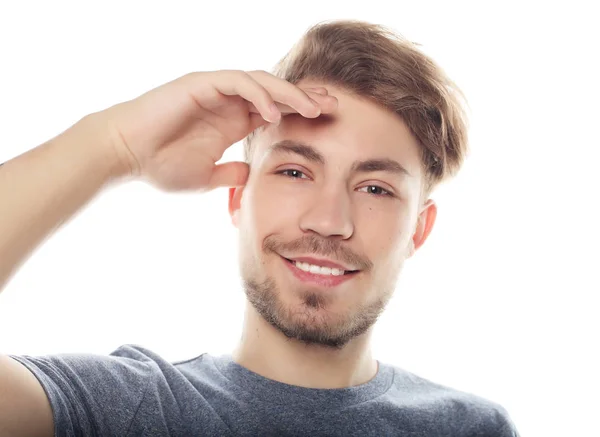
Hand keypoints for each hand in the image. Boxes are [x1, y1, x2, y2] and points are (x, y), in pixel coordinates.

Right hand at [99, 70, 337, 190]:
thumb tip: (249, 177)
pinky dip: (258, 94)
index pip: (276, 111)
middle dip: (306, 98)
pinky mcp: (201, 84)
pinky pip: (237, 82)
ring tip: (314, 109)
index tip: (328, 124)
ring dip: (289, 94)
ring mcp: (216, 91)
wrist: (125, 156)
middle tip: (335, 107)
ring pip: (262, 83)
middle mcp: (229, 103)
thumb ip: (231, 175)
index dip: (301, 114)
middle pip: (276, 93)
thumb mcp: (206, 177)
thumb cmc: (160, 165)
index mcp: (233, 121)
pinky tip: (273, 112)